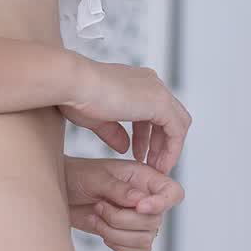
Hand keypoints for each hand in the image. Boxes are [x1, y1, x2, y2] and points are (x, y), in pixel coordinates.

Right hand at [58, 54, 190, 174]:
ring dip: (168, 148)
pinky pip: (177, 130)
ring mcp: (157, 90)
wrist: (73, 84)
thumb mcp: (99, 120)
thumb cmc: (76, 96)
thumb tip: (125, 147)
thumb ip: (114, 132)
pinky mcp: (160, 101)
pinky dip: (171, 148)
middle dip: (161, 143)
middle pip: (169, 117)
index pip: (153, 111)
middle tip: (151, 163)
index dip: (149, 135)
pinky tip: (160, 163)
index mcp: (136, 82)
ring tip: (156, 168)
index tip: (140, 154)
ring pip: (177, 123)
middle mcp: (150, 83)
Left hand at [64, 155, 182, 250]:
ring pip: (146, 239)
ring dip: (115, 232)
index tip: (139, 207)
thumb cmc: (78, 176)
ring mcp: (139, 219)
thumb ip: (120, 189)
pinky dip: (118, 245)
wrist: (60, 193)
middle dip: (121, 219)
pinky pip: (139, 250)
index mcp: (144, 177)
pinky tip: (102, 231)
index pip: (173, 193)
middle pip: (155, 221)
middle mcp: (147, 198)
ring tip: (97, 216)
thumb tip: (141, 201)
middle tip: (99, 205)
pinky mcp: (128, 235)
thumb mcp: (96, 177)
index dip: (162, 203)